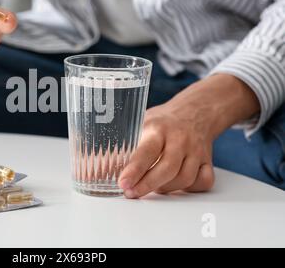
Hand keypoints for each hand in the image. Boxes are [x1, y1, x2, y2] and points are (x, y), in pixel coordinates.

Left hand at [118, 74, 259, 197]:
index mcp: (159, 128)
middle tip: (131, 193)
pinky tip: (175, 184)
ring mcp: (196, 150)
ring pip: (184, 179)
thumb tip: (94, 161)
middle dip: (147, 185)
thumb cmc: (162, 121)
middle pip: (167, 169)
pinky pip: (203, 182)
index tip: (122, 183)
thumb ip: (123, 142)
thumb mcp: (140, 122)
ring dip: (165, 188)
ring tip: (149, 186)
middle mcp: (179, 139)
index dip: (135, 169)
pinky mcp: (208, 160)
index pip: (146, 151)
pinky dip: (189, 188)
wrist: (195, 111)